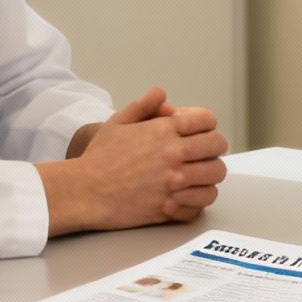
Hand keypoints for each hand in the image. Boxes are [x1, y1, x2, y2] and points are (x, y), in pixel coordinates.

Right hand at [40, 87, 228, 234]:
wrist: (85, 191)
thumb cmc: (99, 158)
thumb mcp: (118, 122)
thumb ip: (143, 105)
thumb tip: (161, 94)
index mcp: (164, 130)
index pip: (207, 120)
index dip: (205, 124)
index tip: (200, 131)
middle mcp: (174, 154)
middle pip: (217, 146)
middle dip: (212, 147)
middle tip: (203, 153)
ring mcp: (174, 182)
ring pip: (215, 176)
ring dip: (209, 174)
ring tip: (198, 175)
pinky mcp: (170, 207)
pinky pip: (201, 204)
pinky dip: (198, 200)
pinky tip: (188, 196)